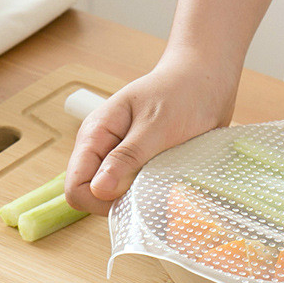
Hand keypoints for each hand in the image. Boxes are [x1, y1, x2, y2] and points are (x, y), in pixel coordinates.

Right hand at [65, 56, 238, 215]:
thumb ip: (127, 158)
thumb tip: (99, 190)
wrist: (207, 82)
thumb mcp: (155, 125)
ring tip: (165, 178)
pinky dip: (151, 195)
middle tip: (156, 182)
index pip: (75, 188)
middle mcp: (101, 152)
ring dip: (140, 199)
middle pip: (93, 199)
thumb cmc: (182, 93)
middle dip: (123, 200)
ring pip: (114, 200)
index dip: (100, 201)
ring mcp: (119, 162)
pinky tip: (169, 181)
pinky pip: (134, 195)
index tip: (133, 193)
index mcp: (95, 135)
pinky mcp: (137, 170)